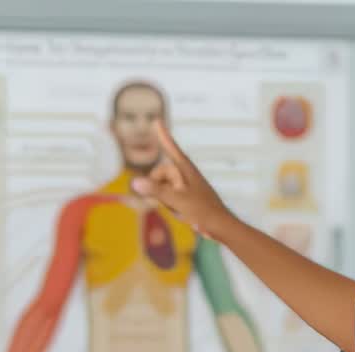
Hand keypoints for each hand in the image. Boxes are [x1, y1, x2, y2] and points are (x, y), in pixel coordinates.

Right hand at [132, 120, 234, 240]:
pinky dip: (170, 204)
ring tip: (181, 209)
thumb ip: (155, 190)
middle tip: (170, 200)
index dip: (163, 136)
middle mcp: (185, 175)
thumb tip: (135, 182)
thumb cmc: (202, 211)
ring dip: (164, 199)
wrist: (220, 227)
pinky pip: (169, 197)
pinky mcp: (187, 197)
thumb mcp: (176, 200)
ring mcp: (185, 186)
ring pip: (163, 188)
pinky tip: (181, 213)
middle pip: (160, 174)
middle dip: (157, 186)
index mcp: (185, 169)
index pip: (171, 148)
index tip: (157, 121)